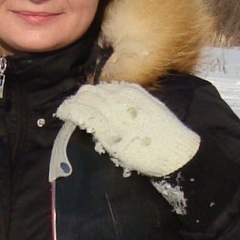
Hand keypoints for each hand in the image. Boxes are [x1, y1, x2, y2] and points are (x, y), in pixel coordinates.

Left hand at [56, 83, 199, 177]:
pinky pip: (83, 115)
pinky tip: (64, 114)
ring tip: (65, 111)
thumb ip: (132, 106)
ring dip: (72, 105)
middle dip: (79, 99)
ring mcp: (113, 112)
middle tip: (72, 108)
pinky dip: (71, 112)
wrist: (176, 152)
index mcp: (133, 92)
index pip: (103, 88)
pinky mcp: (108, 130)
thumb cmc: (167, 137)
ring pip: (84, 101)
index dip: (91, 95)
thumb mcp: (151, 110)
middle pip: (90, 92)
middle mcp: (121, 97)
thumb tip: (115, 108)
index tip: (85, 101)